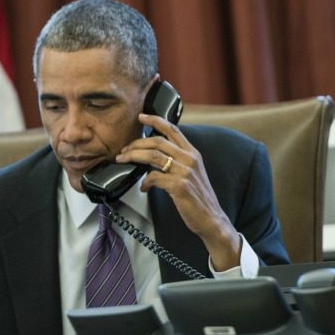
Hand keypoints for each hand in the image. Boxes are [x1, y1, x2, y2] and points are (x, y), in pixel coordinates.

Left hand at [115, 113, 240, 270]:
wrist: (211, 218)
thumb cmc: (199, 198)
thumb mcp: (192, 173)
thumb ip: (178, 161)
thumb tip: (154, 156)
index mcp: (193, 153)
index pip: (172, 129)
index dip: (155, 120)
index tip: (141, 117)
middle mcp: (190, 159)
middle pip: (157, 141)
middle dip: (136, 143)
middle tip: (123, 150)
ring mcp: (185, 172)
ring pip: (152, 156)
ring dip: (133, 157)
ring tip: (123, 161)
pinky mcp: (179, 185)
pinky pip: (154, 177)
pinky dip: (144, 182)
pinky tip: (143, 188)